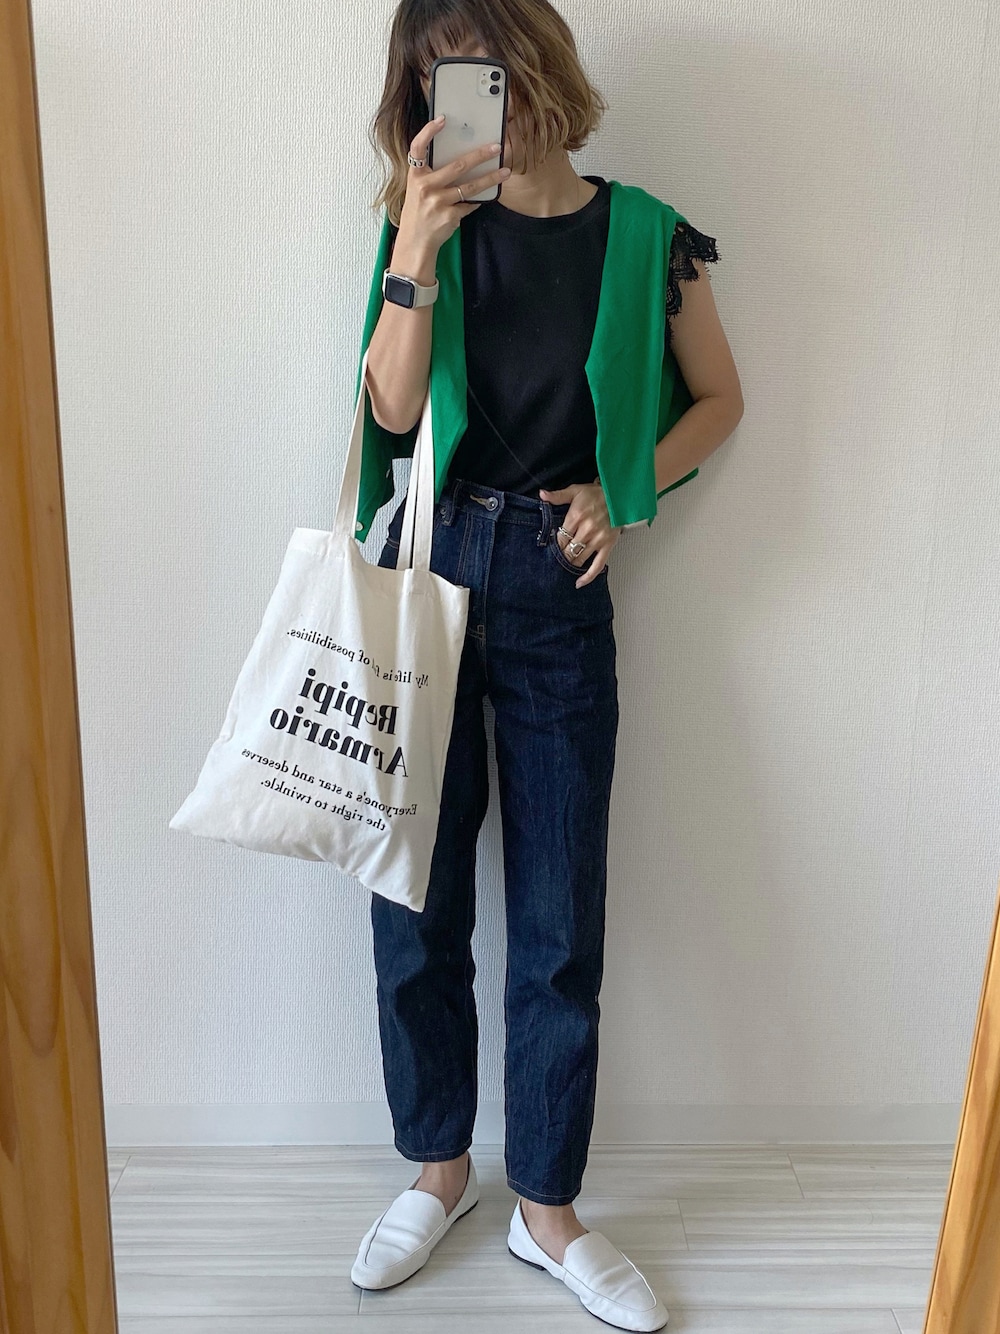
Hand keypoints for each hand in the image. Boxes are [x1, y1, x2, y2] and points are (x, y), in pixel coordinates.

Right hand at [397, 116, 512, 253]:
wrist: (415, 242)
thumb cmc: (419, 212)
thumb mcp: (418, 190)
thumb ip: (433, 174)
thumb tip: (462, 159)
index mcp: (415, 176)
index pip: (418, 148)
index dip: (428, 132)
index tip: (442, 119)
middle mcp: (425, 187)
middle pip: (457, 166)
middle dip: (480, 155)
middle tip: (496, 147)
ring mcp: (437, 202)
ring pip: (470, 187)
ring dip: (490, 178)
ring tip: (505, 172)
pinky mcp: (449, 216)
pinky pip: (469, 204)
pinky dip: (477, 200)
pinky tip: (484, 196)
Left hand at [538, 480, 622, 587]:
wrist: (621, 495)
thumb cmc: (598, 493)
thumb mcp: (576, 490)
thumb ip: (558, 495)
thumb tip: (542, 495)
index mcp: (576, 516)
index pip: (560, 538)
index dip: (555, 545)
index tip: (554, 547)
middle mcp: (586, 530)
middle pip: (568, 551)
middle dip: (561, 556)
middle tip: (557, 558)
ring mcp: (598, 540)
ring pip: (579, 559)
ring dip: (571, 564)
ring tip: (566, 565)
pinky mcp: (608, 546)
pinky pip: (597, 566)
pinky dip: (588, 577)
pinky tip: (579, 583)